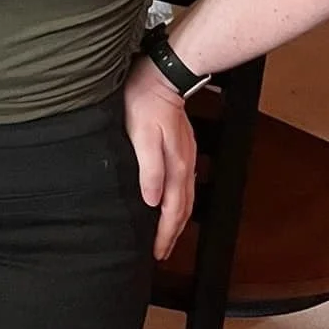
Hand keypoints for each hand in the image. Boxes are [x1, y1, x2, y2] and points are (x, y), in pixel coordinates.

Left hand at [122, 57, 197, 259]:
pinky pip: (183, 186)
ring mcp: (187, 158)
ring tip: (166, 235)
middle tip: (161, 252)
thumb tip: (152, 201)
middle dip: (173, 234)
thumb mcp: (141, 135)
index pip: (173, 211)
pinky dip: (178, 202)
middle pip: (183, 210)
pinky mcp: (183, 150)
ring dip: (177, 220)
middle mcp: (186, 167)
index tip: (156, 252)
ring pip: (185, 199)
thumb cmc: (145, 102)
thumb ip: (149, 169)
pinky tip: (170, 203)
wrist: (162, 75)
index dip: (164, 234)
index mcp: (176, 167)